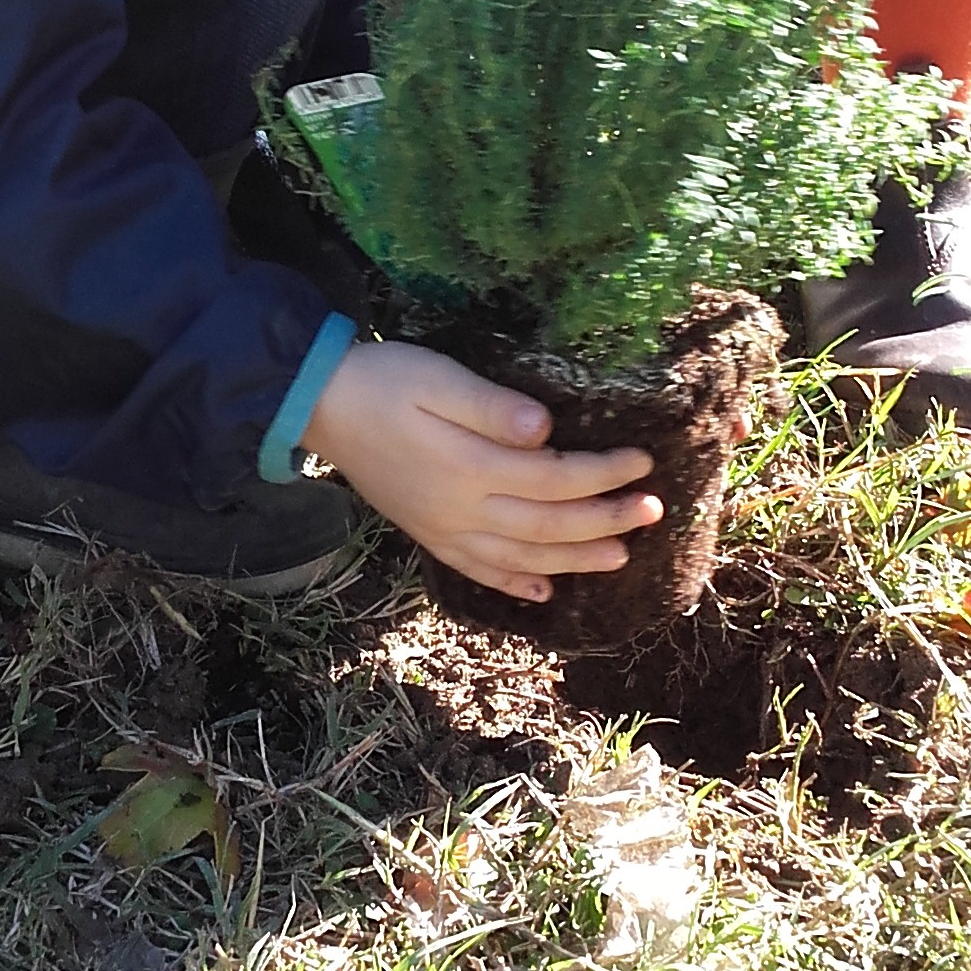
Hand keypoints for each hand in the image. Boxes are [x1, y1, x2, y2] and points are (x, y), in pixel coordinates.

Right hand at [304, 337, 662, 604]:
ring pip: (522, 557)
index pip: (554, 478)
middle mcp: (460, 509)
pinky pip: (478, 570)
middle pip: (548, 525)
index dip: (603, 473)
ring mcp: (443, 529)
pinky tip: (544, 592)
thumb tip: (546, 431)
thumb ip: (491, 407)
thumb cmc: (384, 380)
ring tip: (620, 557)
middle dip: (605, 521)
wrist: (318, 405)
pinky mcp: (428, 534)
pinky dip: (514, 585)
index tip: (643, 461)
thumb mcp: (438, 377)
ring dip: (574, 560)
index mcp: (468, 467)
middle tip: (652, 512)